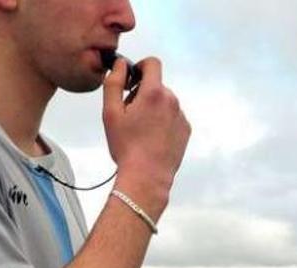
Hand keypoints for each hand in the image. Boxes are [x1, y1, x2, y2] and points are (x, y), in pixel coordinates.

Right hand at [102, 56, 191, 221]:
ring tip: (141, 130)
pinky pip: (173, 116)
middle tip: (129, 115)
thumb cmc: (127, 146)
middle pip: (157, 85)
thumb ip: (114, 82)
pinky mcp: (186, 129)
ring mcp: (181, 115)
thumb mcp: (110, 112)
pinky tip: (152, 138)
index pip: (153, 63)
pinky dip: (163, 121)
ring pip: (165, 102)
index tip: (132, 80)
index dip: (140, 67)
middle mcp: (172, 100)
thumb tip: (121, 64)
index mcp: (154, 93)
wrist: (147, 175)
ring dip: (153, 108)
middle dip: (142, 93)